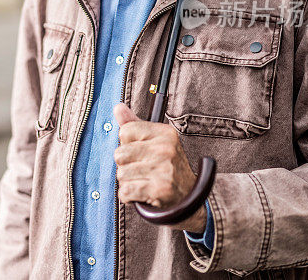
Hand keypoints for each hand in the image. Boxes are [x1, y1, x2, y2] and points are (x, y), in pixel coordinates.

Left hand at [113, 103, 205, 232]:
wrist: (189, 200)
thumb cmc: (166, 168)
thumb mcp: (155, 141)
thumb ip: (134, 124)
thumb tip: (117, 106)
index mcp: (165, 133)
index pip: (125, 132)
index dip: (128, 145)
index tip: (143, 153)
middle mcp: (165, 149)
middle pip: (119, 154)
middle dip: (126, 165)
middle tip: (144, 170)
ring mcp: (163, 169)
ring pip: (121, 174)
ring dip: (129, 182)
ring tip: (146, 182)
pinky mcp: (159, 190)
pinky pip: (125, 192)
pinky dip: (129, 197)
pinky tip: (143, 194)